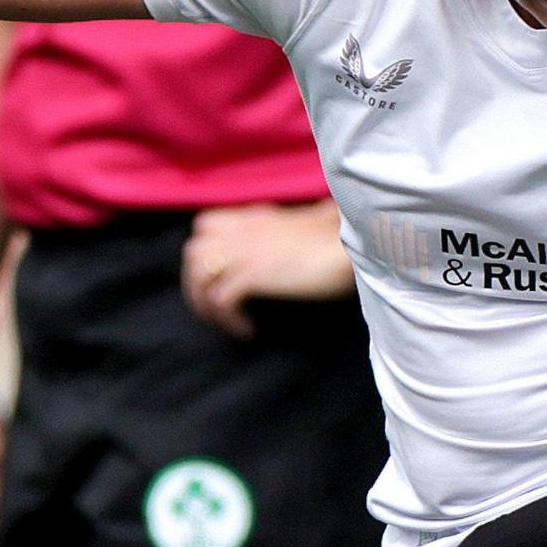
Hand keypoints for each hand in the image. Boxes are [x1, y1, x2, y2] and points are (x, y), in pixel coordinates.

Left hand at [179, 202, 352, 337]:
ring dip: (206, 305)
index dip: (204, 251)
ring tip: (228, 324)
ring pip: (198, 276)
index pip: (205, 225)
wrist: (353, 244)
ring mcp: (245, 252)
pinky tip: (248, 331)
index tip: (220, 277)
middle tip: (217, 309)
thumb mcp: (319, 221)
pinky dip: (228, 319)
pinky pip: (221, 300)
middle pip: (192, 252)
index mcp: (254, 218)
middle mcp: (243, 231)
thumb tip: (323, 215)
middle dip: (197, 283)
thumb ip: (307, 220)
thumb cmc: (344, 236)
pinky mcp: (253, 274)